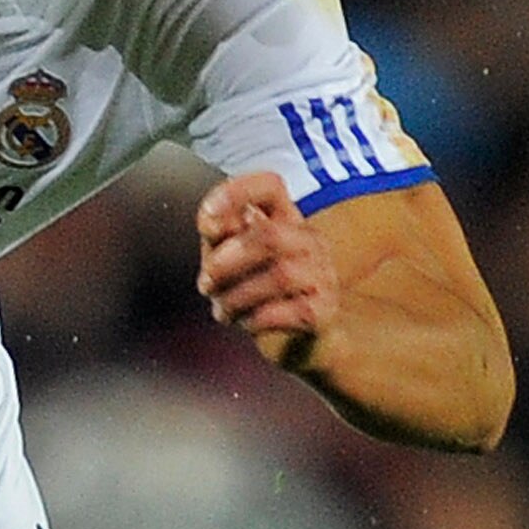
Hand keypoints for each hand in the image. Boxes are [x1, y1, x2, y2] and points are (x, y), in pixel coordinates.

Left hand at [195, 171, 337, 359]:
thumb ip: (219, 236)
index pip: (270, 186)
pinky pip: (287, 311)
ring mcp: (322, 274)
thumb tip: (211, 222)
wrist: (302, 342)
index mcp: (284, 219)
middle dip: (226, 262)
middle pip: (269, 236)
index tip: (206, 223)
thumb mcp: (232, 259)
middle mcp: (308, 240)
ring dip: (236, 296)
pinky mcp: (323, 311)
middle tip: (206, 284)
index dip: (236, 193)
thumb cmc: (259, 292)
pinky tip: (247, 323)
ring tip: (222, 310)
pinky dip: (256, 319)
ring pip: (280, 275)